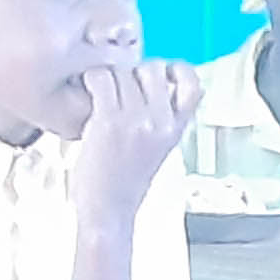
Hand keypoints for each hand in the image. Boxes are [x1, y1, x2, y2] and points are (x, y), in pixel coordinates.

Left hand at [52, 56, 198, 219]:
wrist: (107, 211)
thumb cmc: (125, 182)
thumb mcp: (159, 149)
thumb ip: (164, 119)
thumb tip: (160, 84)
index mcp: (175, 129)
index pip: (192, 83)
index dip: (176, 70)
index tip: (161, 73)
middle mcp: (160, 122)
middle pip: (153, 68)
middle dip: (134, 71)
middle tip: (120, 86)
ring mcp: (135, 121)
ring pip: (124, 72)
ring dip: (108, 76)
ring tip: (100, 92)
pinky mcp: (108, 121)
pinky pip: (102, 79)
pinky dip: (92, 79)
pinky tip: (87, 91)